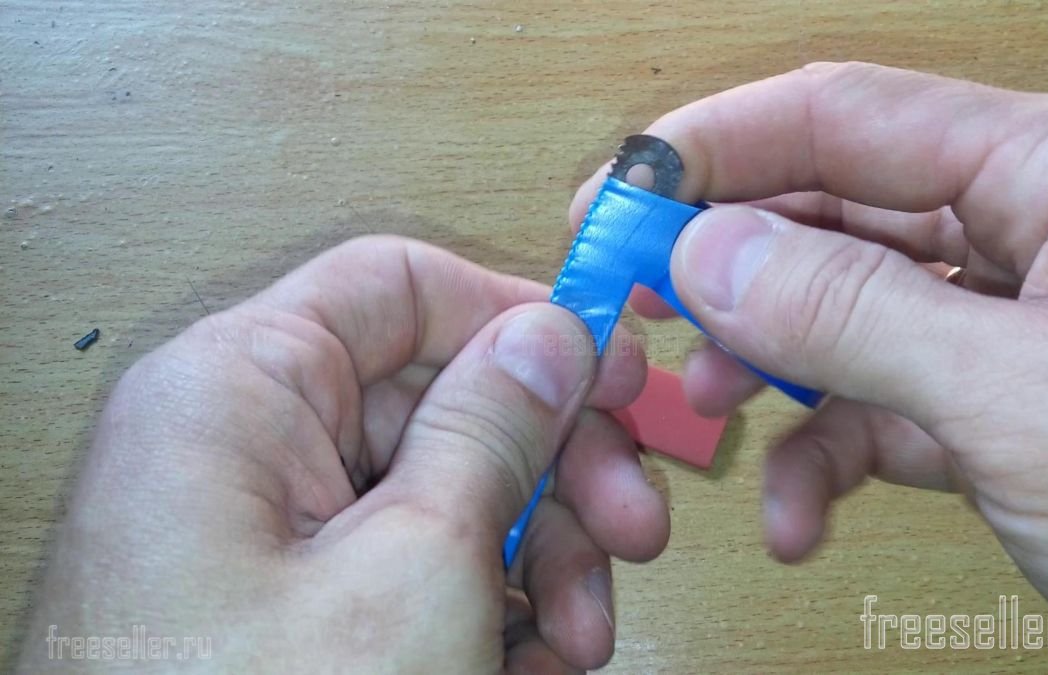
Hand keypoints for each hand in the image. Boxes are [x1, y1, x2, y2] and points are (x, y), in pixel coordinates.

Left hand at [20, 236, 667, 672]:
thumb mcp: (417, 564)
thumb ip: (491, 429)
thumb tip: (547, 337)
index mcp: (235, 391)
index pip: (397, 288)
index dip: (516, 318)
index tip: (614, 372)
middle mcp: (240, 449)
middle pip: (438, 402)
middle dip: (552, 470)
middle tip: (631, 525)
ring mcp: (264, 535)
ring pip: (442, 496)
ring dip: (537, 560)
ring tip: (578, 637)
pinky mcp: (285, 607)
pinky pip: (410, 568)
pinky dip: (484, 610)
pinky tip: (528, 663)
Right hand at [572, 62, 1047, 671]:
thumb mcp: (1036, 402)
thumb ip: (860, 314)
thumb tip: (708, 251)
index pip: (846, 116)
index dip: (715, 148)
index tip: (615, 200)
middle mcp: (1039, 229)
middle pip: (833, 209)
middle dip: (728, 268)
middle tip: (631, 315)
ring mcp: (1019, 322)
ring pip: (845, 312)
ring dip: (767, 369)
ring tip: (711, 422)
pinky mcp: (1004, 406)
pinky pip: (881, 404)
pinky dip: (825, 455)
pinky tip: (799, 518)